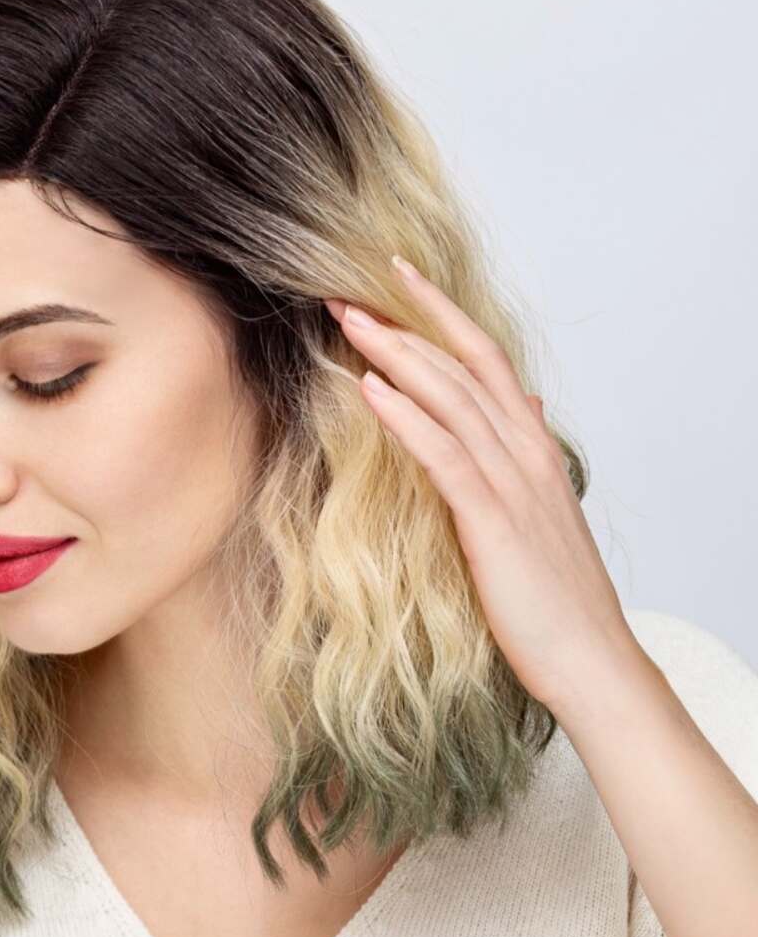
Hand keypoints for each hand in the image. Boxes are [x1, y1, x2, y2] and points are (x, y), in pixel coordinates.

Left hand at [324, 255, 648, 712]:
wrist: (591, 659)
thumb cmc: (555, 594)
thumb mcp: (543, 511)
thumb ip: (526, 454)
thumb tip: (521, 405)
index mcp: (532, 446)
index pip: (484, 358)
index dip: (441, 313)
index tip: (397, 277)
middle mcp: (525, 452)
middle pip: (460, 367)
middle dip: (402, 326)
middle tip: (345, 294)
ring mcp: (513, 484)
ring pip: (451, 399)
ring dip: (397, 356)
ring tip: (349, 324)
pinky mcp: (493, 522)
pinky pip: (445, 457)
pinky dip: (407, 419)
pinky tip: (371, 391)